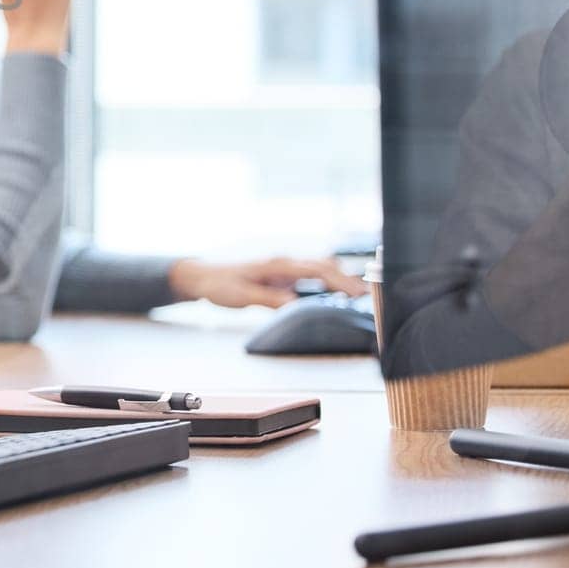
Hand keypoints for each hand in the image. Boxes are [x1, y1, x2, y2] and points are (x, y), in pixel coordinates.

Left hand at [168, 256, 368, 308]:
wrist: (202, 275)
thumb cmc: (219, 284)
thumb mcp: (242, 296)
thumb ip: (269, 299)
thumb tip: (295, 304)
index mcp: (278, 264)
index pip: (317, 270)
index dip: (340, 280)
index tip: (358, 292)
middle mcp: (285, 263)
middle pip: (324, 266)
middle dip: (347, 279)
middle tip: (367, 297)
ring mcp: (284, 268)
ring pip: (319, 269)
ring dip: (339, 279)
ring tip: (359, 296)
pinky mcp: (281, 275)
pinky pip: (309, 276)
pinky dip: (327, 282)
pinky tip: (335, 294)